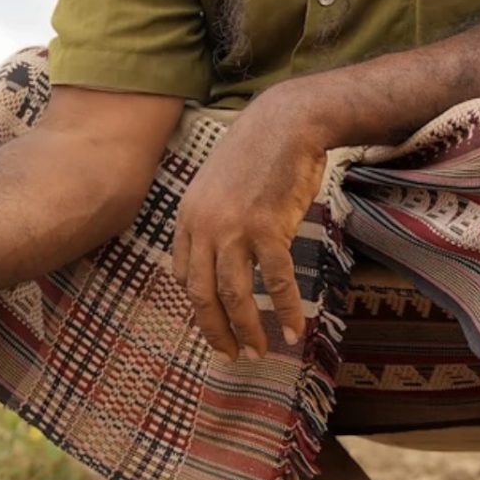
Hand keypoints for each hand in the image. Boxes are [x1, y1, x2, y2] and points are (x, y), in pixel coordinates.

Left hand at [170, 90, 321, 359]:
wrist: (285, 122)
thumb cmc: (257, 153)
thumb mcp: (218, 185)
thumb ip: (212, 218)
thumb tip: (219, 252)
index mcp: (188, 216)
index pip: (184, 274)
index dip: (198, 305)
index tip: (214, 323)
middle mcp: (204, 226)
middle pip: (201, 294)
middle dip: (216, 331)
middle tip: (231, 356)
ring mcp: (234, 228)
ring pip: (234, 295)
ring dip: (248, 330)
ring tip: (260, 351)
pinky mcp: (268, 228)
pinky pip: (275, 282)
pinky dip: (287, 309)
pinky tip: (296, 328)